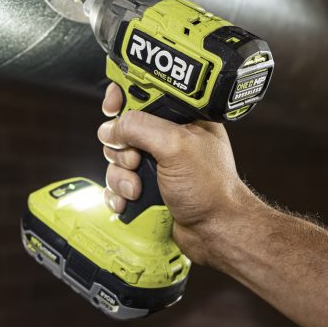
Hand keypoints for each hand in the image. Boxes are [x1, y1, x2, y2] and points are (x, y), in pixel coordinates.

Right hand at [97, 83, 251, 264]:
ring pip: (116, 160)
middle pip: (123, 130)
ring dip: (121, 177)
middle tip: (136, 161)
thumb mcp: (176, 146)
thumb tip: (113, 128)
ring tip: (138, 190)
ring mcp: (155, 164)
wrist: (215, 232)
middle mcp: (167, 138)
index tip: (112, 108)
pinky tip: (129, 202)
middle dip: (122, 149)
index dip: (123, 97)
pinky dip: (118, 194)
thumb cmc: (212, 189)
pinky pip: (117, 184)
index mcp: (181, 119)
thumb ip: (141, 127)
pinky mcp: (146, 187)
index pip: (145, 94)